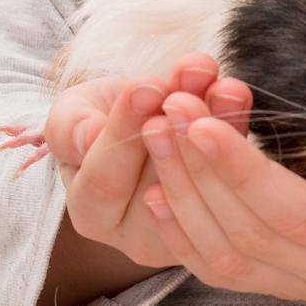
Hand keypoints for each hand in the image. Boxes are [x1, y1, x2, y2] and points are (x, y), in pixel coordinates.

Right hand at [0, 53, 253, 270]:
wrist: (137, 114)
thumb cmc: (95, 117)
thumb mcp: (71, 114)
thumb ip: (69, 127)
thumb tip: (88, 136)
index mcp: (93, 214)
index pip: (104, 181)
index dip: (124, 131)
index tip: (147, 86)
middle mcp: (140, 231)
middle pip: (163, 182)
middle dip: (179, 123)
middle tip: (192, 75)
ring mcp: (187, 222)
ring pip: (205, 177)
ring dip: (216, 122)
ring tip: (221, 82)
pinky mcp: (224, 202)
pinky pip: (233, 171)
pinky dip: (235, 127)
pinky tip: (234, 95)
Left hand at [140, 97, 305, 302]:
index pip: (286, 212)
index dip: (238, 169)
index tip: (200, 121)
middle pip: (247, 230)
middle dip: (198, 167)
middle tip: (169, 107)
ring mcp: (303, 284)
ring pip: (224, 252)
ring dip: (182, 191)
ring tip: (156, 131)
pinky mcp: (278, 280)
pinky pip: (218, 268)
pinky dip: (180, 231)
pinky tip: (154, 191)